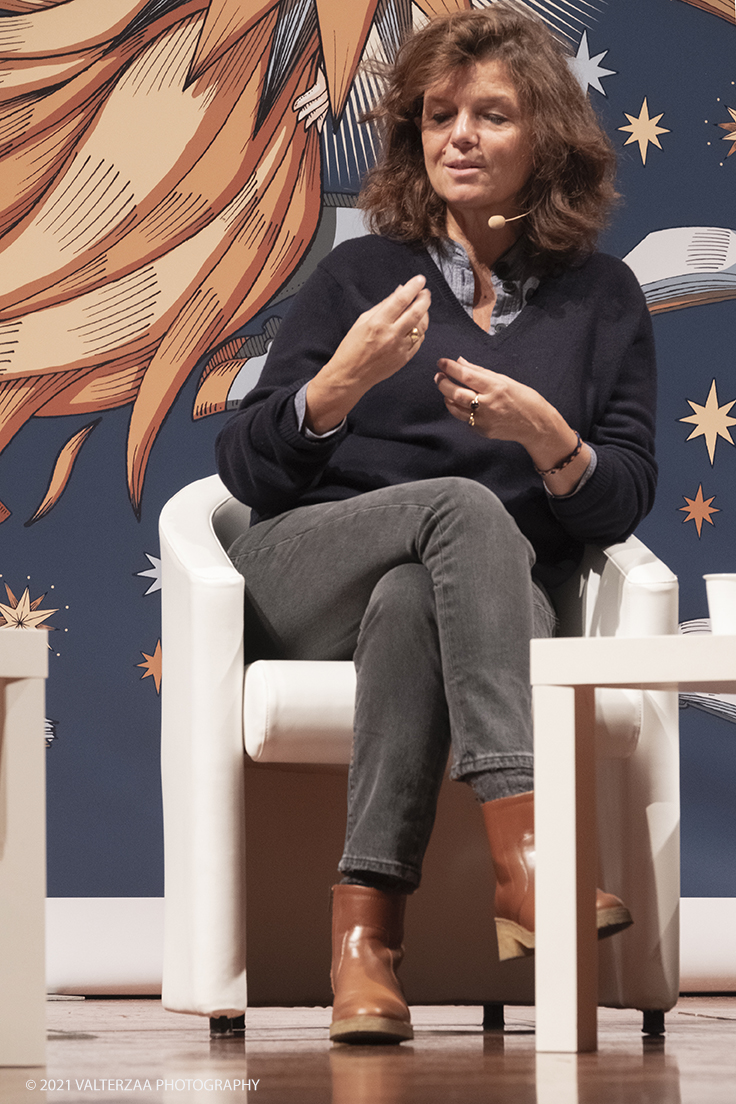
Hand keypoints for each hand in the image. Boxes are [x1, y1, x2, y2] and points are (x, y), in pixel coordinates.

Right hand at [305, 276, 430, 433]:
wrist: (350, 375)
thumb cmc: (352, 348)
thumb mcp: (362, 321)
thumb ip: (382, 306)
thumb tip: (399, 292)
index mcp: (378, 323)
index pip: (401, 299)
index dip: (413, 287)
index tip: (420, 280)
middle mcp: (391, 335)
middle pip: (417, 312)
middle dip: (424, 299)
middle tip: (425, 292)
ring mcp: (400, 348)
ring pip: (422, 327)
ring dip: (425, 314)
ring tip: (422, 307)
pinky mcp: (404, 359)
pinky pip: (419, 341)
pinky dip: (421, 331)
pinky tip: (418, 325)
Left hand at [435, 356, 590, 493]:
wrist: (536, 425)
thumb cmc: (524, 399)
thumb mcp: (505, 380)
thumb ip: (480, 372)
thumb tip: (460, 362)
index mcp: (496, 388)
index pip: (466, 375)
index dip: (450, 368)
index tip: (441, 362)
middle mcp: (489, 404)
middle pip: (455, 393)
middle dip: (443, 383)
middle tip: (438, 376)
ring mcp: (484, 420)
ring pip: (455, 408)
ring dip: (447, 397)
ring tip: (446, 388)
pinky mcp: (482, 431)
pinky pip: (464, 418)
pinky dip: (458, 409)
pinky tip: (460, 402)